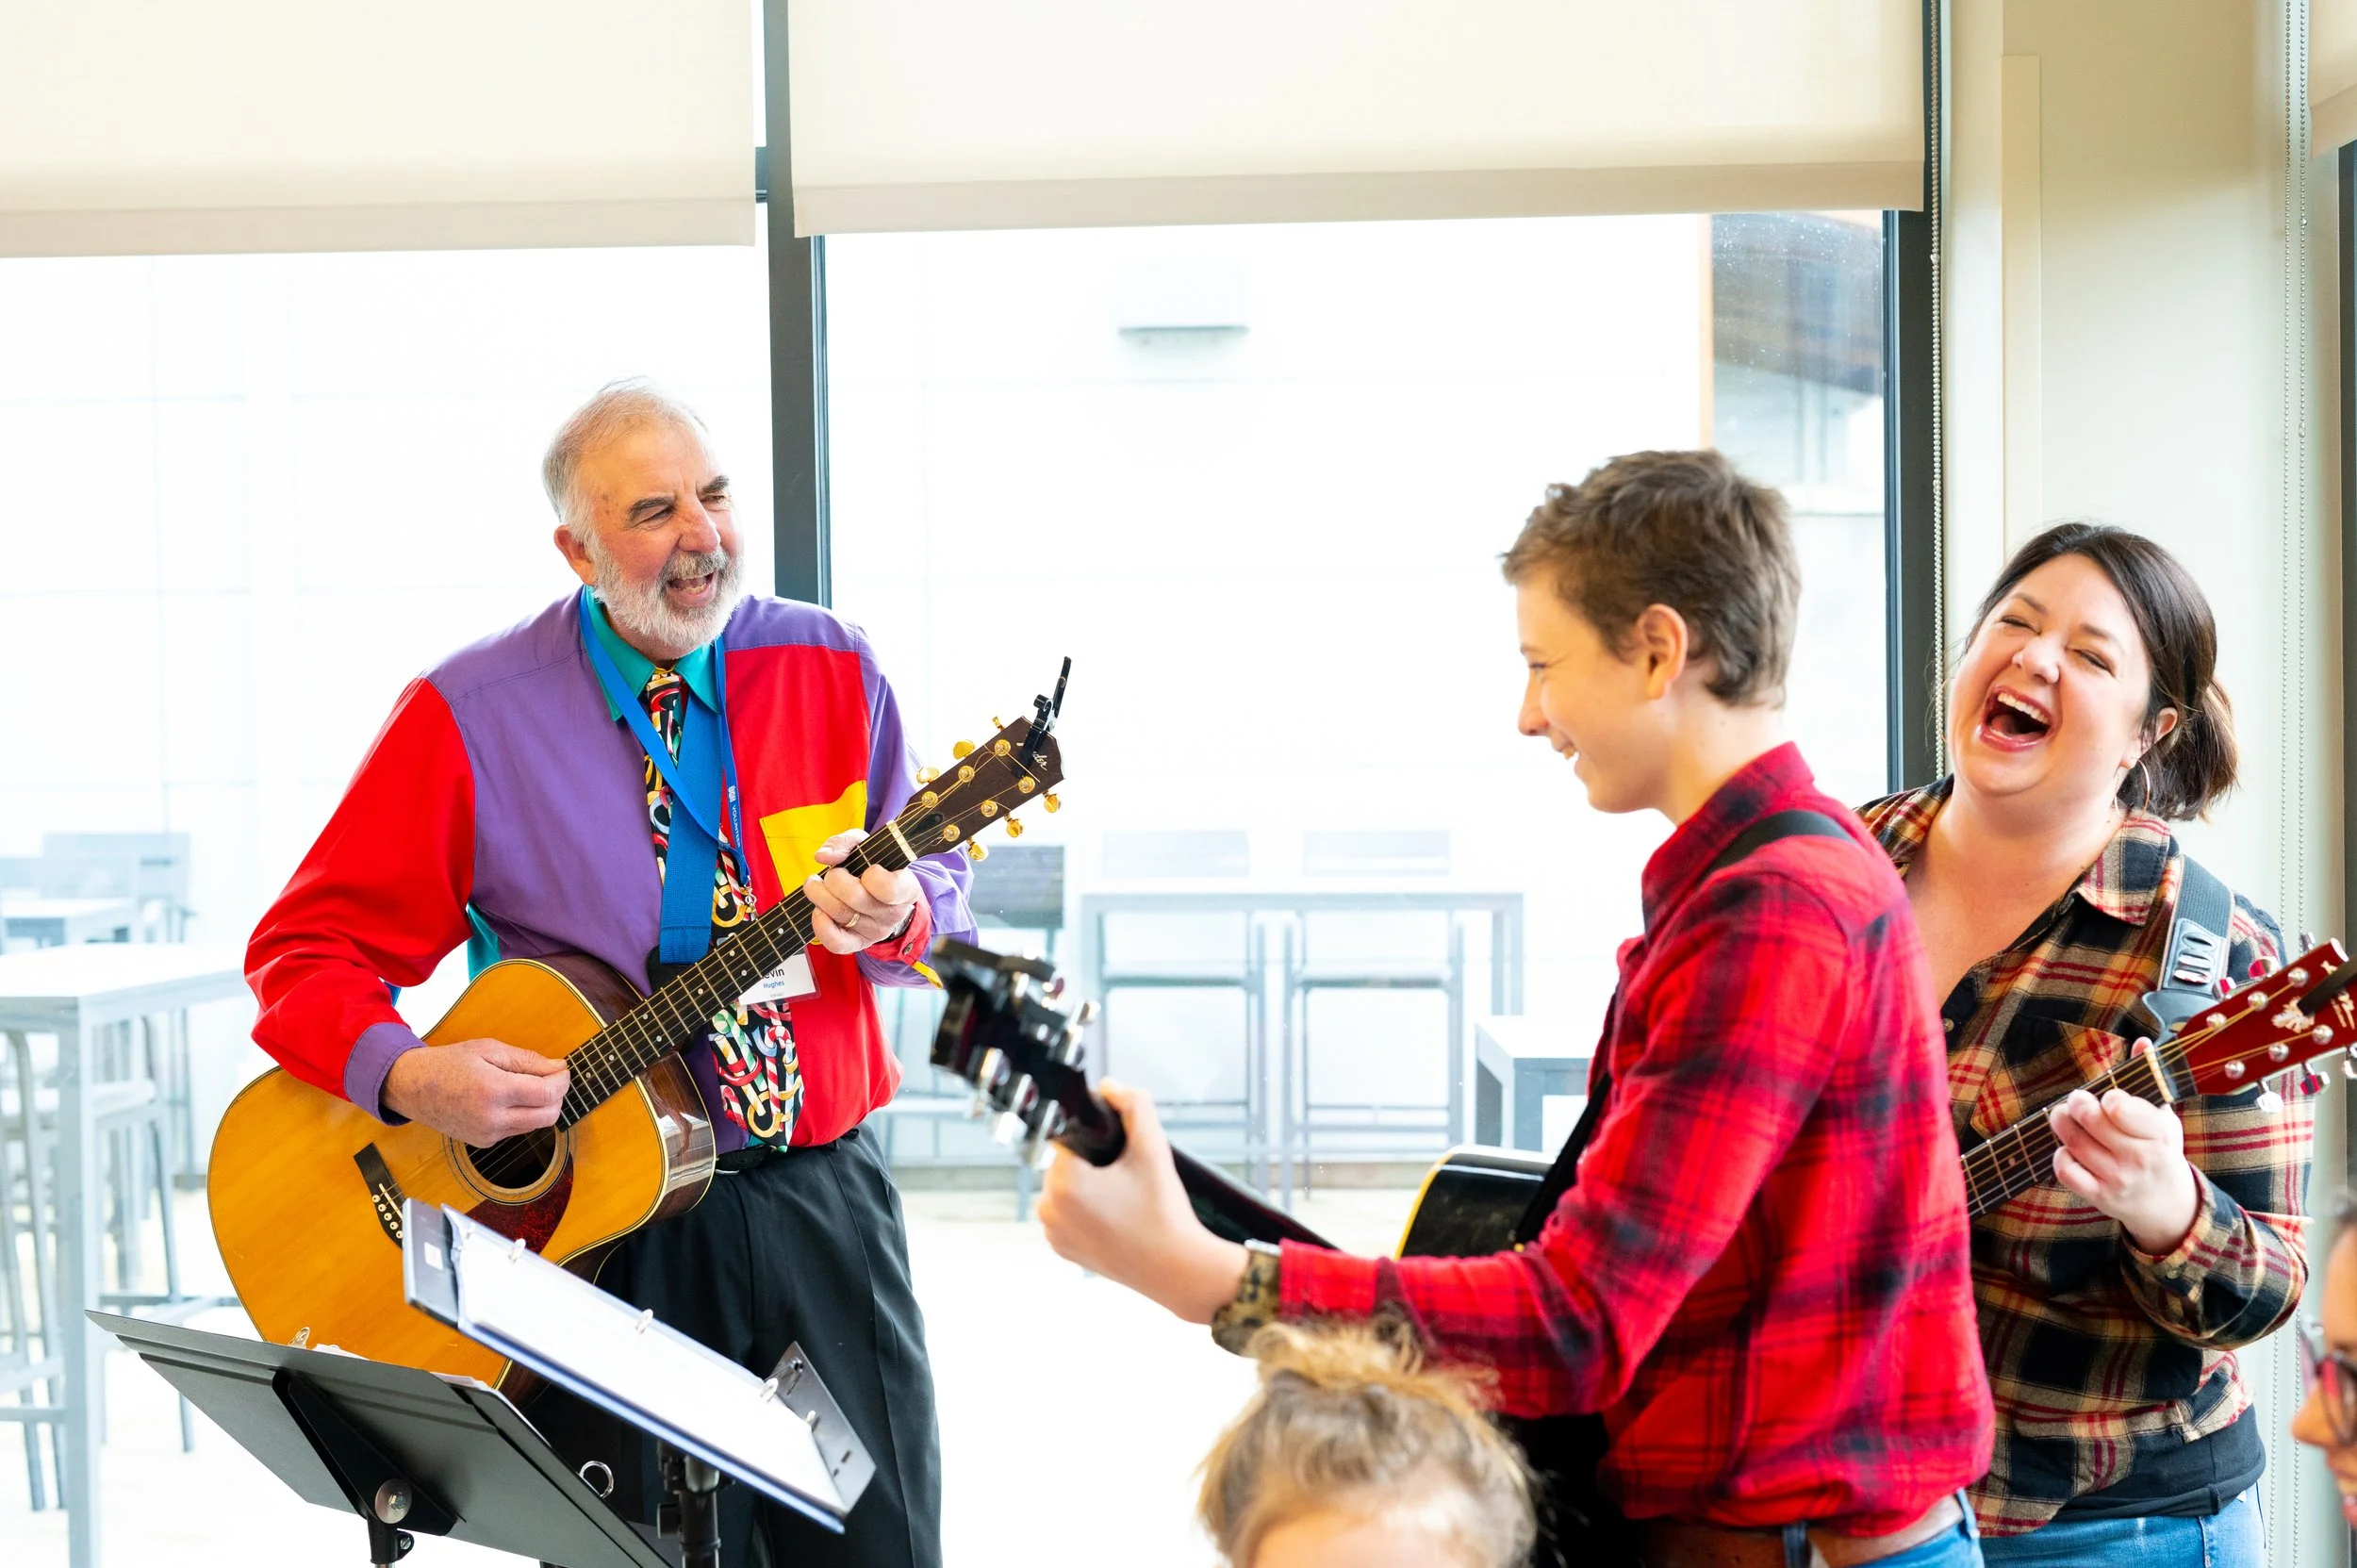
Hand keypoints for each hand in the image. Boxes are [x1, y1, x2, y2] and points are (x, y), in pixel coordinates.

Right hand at [382, 1038, 569, 1145]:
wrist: (413, 1087)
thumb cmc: (450, 1063)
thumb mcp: (488, 1050)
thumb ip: (526, 1060)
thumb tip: (558, 1067)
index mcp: (493, 1091)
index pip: (546, 1094)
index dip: (562, 1082)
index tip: (563, 1070)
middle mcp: (491, 1119)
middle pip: (547, 1116)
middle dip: (557, 1097)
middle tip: (552, 1078)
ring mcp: (487, 1134)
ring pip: (534, 1125)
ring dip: (541, 1106)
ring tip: (527, 1084)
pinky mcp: (483, 1142)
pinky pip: (517, 1130)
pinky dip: (523, 1114)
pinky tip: (509, 1098)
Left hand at [803, 829, 920, 954]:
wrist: (879, 895)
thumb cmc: (873, 867)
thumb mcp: (866, 845)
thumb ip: (845, 843)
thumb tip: (823, 857)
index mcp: (905, 888)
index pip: (890, 888)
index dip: (871, 875)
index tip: (867, 868)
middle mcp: (894, 913)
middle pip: (856, 898)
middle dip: (834, 879)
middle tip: (831, 873)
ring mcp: (876, 931)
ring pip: (842, 915)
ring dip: (820, 895)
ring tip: (815, 885)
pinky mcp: (858, 943)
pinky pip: (837, 942)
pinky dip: (821, 924)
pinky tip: (818, 910)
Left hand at [1035, 1080, 1248, 1323]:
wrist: (1177, 1270)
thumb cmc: (1165, 1212)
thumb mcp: (1153, 1150)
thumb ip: (1134, 1107)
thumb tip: (1111, 1085)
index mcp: (1064, 1183)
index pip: (1070, 1136)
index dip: (1095, 1133)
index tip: (1119, 1146)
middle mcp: (1049, 1209)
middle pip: (1068, 1162)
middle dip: (1094, 1160)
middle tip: (1128, 1172)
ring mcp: (1053, 1233)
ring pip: (1067, 1188)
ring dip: (1089, 1184)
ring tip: (1125, 1194)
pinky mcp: (1062, 1250)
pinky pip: (1068, 1215)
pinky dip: (1086, 1211)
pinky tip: (1115, 1214)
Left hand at [2048, 1066, 2200, 1254]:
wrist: (2167, 1203)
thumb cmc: (2160, 1150)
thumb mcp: (2164, 1117)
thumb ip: (2149, 1078)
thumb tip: (2142, 1042)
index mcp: (2159, 1134)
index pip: (2120, 1107)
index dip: (2107, 1096)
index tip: (2108, 1096)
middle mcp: (2139, 1158)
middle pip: (2091, 1120)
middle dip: (2076, 1103)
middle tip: (2076, 1099)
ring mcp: (2118, 1179)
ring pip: (2074, 1142)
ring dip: (2061, 1123)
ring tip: (2063, 1115)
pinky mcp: (2099, 1196)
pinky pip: (2065, 1171)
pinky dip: (2059, 1155)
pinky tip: (2067, 1147)